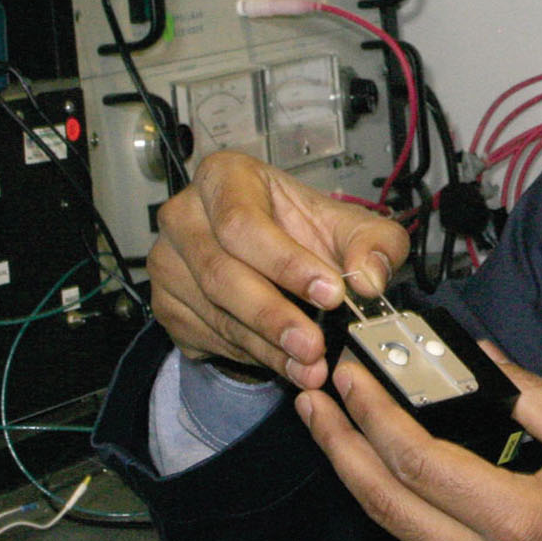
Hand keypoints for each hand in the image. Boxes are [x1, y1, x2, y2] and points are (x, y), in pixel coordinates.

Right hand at [148, 151, 408, 388]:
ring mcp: (169, 263)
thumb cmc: (300, 230)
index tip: (329, 292)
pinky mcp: (167, 305)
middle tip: (314, 344)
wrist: (271, 257)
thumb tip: (369, 276)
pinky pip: (209, 337)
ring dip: (267, 345)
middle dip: (274, 315)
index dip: (286, 262)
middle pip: (221, 272)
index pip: (243, 222)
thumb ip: (374, 242)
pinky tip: (286, 363)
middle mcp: (186, 216)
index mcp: (224, 177)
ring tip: (310, 363)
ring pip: (216, 312)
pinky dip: (252, 356)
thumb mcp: (348, 225)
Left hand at [296, 343, 541, 540]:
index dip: (373, 414)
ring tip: (335, 429)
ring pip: (392, 533)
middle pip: (381, 500)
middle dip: (337, 443)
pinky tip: (385, 478)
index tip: (350, 375)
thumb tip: (479, 356)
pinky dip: (396, 512)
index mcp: (516, 520)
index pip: (417, 461)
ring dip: (356, 477)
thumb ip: (533, 397)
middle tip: (312, 398)